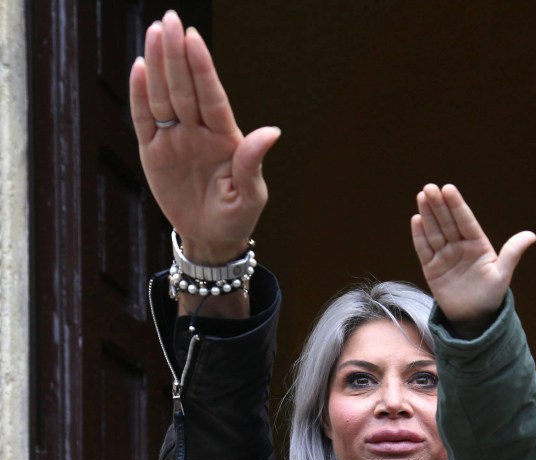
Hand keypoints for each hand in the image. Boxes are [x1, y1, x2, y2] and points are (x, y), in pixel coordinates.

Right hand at [129, 10, 280, 262]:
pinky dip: (140, 95)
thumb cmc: (237, 216)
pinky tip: (138, 68)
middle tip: (169, 20)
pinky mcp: (154, 151)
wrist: (211, 238)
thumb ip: (253, 163)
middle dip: (177, 56)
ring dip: (158, 66)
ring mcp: (176, 139)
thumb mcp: (251, 196)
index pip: (212, 97)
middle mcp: (199, 132)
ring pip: (164, 96)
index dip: (202, 69)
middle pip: (185, 89)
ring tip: (154, 33)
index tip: (194, 38)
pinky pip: (145, 119)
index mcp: (225, 139)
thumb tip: (272, 131)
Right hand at [411, 183, 535, 335]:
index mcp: (478, 244)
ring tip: (422, 196)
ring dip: (428, 214)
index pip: (465, 221)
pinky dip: (420, 235)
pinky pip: (424, 249)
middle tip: (430, 188)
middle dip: (438, 205)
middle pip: (448, 222)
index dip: (457, 205)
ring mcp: (445, 255)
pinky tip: (417, 219)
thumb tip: (532, 235)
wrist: (474, 317)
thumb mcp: (502, 275)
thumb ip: (512, 253)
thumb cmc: (491, 295)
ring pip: (435, 231)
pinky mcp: (432, 267)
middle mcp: (460, 246)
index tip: (448, 189)